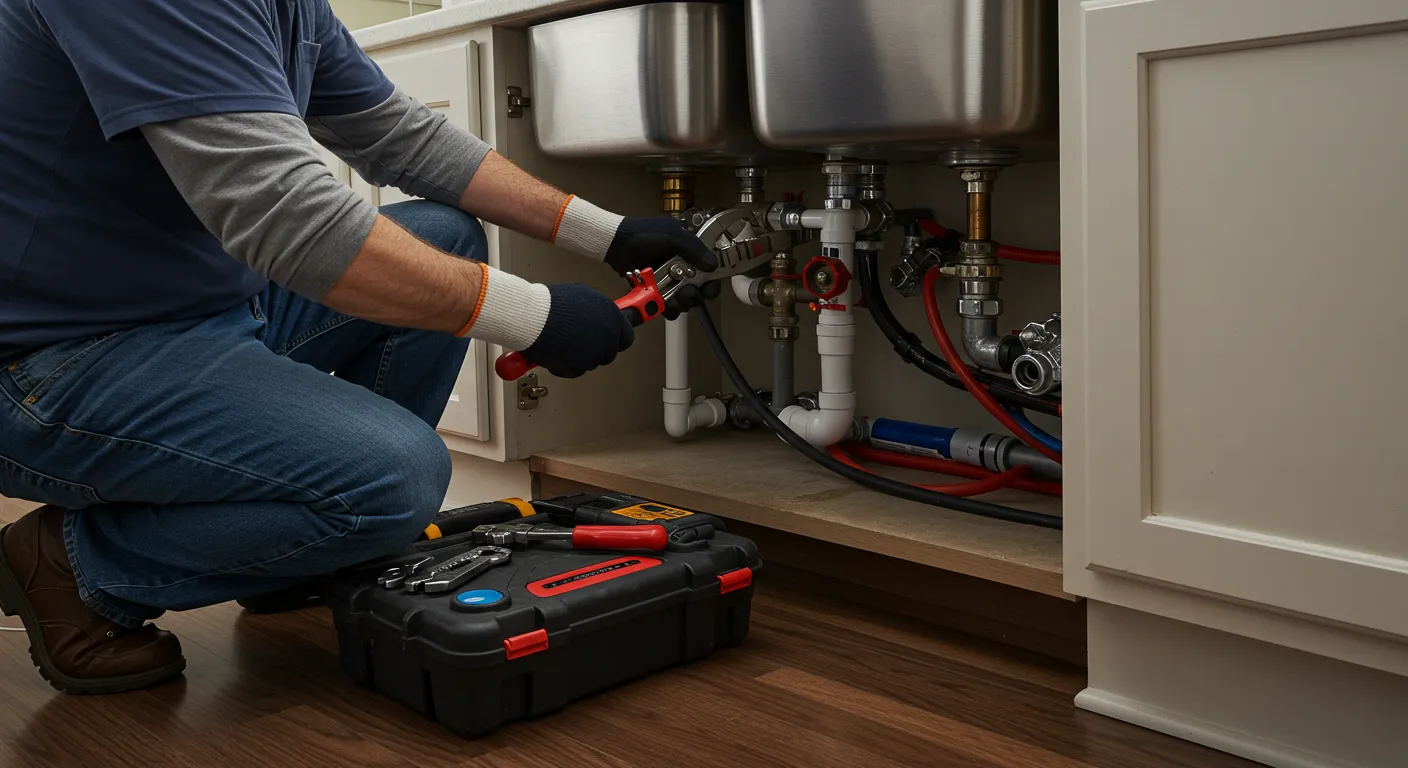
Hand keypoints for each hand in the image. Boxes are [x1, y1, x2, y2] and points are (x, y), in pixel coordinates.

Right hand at [520, 284, 634, 378]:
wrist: (534, 317)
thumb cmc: (553, 303)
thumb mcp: (583, 296)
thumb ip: (597, 311)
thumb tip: (598, 315)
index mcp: (613, 317)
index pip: (626, 338)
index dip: (616, 339)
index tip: (611, 339)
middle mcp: (607, 337)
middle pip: (609, 353)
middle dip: (596, 349)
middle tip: (579, 341)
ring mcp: (594, 354)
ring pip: (591, 362)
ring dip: (580, 356)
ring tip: (563, 342)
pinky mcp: (578, 367)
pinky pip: (575, 370)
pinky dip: (566, 365)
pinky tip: (556, 351)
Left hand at [605, 217, 720, 318]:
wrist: (618, 244)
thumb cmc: (645, 235)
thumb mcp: (673, 235)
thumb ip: (694, 249)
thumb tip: (714, 265)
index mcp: (690, 254)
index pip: (709, 272)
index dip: (711, 283)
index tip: (708, 290)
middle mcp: (683, 270)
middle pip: (699, 291)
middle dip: (695, 295)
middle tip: (686, 292)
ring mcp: (669, 282)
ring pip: (685, 301)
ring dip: (682, 303)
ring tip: (673, 298)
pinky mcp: (656, 294)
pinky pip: (668, 308)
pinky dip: (668, 309)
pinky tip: (664, 304)